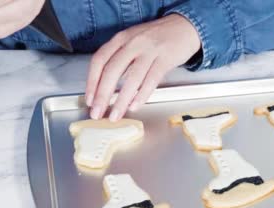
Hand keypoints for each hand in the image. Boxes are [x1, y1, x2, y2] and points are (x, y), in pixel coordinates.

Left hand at [85, 14, 200, 120]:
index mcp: (120, 38)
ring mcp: (150, 50)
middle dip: (102, 95)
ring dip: (121, 100)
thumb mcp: (132, 41)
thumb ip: (118, 59)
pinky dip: (142, 95)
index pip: (99, 60)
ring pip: (132, 78)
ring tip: (115, 115)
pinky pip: (151, 80)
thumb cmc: (155, 38)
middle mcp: (133, 42)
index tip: (89, 100)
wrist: (184, 27)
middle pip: (112, 70)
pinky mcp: (165, 58)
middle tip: (97, 112)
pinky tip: (135, 106)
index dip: (92, 82)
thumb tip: (104, 88)